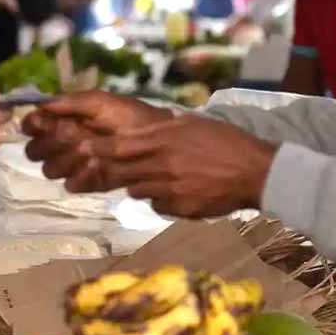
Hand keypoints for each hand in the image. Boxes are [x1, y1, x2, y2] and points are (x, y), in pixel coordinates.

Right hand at [23, 91, 173, 181]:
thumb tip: (42, 105)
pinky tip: (96, 164)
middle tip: (68, 134)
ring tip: (87, 149)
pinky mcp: (88, 183)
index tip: (43, 123)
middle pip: (34, 151)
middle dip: (49, 144)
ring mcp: (73, 165)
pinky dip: (81, 175)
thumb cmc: (129, 115)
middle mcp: (61, 145)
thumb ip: (71, 102)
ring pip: (50, 169)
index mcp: (61, 120)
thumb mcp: (101, 101)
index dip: (33, 126)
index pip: (31, 126)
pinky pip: (71, 184)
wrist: (156, 138)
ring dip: (65, 159)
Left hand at [68, 116, 276, 218]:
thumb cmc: (227, 142)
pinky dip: (161, 200)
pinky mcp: (180, 209)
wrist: (255, 172)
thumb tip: (143, 129)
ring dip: (140, 184)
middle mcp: (162, 166)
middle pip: (121, 172)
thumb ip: (166, 128)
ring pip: (137, 191)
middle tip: (104, 169)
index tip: (80, 147)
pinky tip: (178, 191)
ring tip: (158, 177)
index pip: (119, 146)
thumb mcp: (194, 125)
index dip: (97, 149)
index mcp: (164, 141)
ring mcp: (170, 190)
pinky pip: (158, 206)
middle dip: (111, 171)